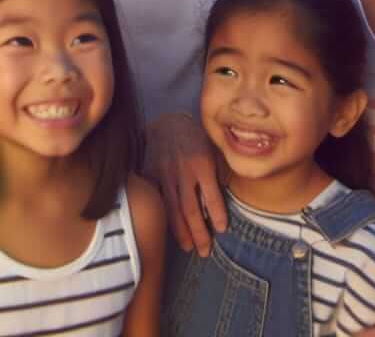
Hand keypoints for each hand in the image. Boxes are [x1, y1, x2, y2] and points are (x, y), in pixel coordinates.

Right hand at [144, 112, 226, 256]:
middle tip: (205, 251)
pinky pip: (158, 200)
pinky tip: (169, 231)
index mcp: (202, 163)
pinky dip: (164, 217)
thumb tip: (223, 200)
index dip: (217, 215)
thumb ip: (218, 174)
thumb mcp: (214, 150)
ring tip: (188, 247)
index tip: (221, 230)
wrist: (168, 123)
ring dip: (181, 231)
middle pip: (191, 208)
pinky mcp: (151, 175)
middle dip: (199, 233)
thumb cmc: (196, 139)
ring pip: (172, 209)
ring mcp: (164, 173)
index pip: (211, 196)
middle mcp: (183, 170)